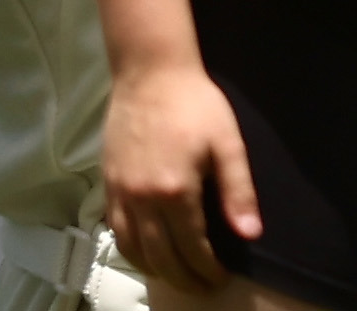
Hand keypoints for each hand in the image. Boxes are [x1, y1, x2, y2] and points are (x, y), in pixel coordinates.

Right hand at [95, 48, 261, 298]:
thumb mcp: (227, 143)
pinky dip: (130, 248)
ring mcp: (120, 191)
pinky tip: (145, 249)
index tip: (221, 278)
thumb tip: (249, 234)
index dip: (207, 270)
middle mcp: (143, 199)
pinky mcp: (107, 181)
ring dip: (154, 269)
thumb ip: (238, 192)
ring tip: (174, 274)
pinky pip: (115, 228)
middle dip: (184, 279)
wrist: (149, 71)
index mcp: (175, 191)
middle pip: (161, 258)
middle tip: (201, 286)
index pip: (192, 249)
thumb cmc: (194, 103)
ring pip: (132, 249)